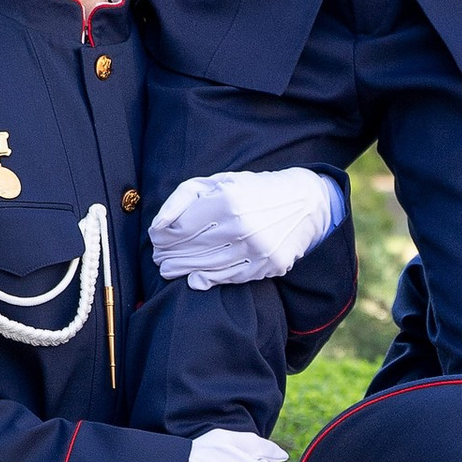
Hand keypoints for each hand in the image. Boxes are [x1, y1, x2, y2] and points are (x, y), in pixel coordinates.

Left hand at [151, 168, 345, 289]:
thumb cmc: (252, 191)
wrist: (305, 202)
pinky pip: (229, 278)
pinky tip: (195, 277)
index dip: (161, 239)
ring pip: (206, 268)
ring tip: (171, 269)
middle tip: (160, 259)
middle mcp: (241, 226)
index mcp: (225, 200)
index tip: (156, 241)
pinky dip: (208, 280)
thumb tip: (158, 226)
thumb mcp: (216, 182)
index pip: (178, 230)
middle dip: (168, 257)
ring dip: (183, 270)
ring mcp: (257, 248)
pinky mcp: (268, 265)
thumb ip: (181, 199)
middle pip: (189, 251)